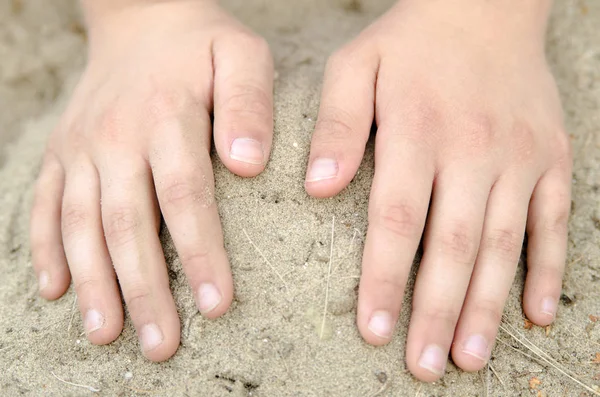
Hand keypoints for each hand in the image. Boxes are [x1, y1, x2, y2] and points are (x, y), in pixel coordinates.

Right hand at [30, 0, 273, 360]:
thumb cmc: (202, 44)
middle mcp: (116, 137)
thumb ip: (250, 104)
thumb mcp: (242, 54)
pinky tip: (56, 289)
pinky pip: (44, 203)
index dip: (199, 254)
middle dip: (144, 290)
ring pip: (81, 224)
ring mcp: (82, 146)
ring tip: (108, 335)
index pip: (185, 198)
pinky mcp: (61, 151)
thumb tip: (249, 165)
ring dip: (94, 283)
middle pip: (129, 225)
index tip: (214, 306)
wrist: (141, 14)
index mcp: (167, 116)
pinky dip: (45, 248)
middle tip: (162, 346)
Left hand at [305, 0, 570, 380]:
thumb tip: (318, 189)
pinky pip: (554, 221)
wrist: (485, 7)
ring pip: (503, 245)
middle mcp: (473, 151)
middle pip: (453, 246)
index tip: (373, 330)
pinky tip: (536, 313)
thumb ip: (337, 126)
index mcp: (418, 132)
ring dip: (487, 306)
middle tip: (425, 365)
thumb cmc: (410, 43)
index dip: (384, 279)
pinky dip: (547, 269)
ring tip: (470, 357)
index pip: (398, 221)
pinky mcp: (550, 158)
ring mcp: (519, 157)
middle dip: (437, 311)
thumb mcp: (357, 66)